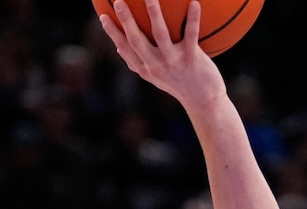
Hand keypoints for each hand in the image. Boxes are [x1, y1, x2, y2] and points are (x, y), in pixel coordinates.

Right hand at [99, 0, 226, 109]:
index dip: (113, 33)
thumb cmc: (178, 84)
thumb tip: (119, 48)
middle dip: (126, 20)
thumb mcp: (155, 77)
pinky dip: (193, 18)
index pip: (125, 48)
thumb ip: (137, 63)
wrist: (204, 100)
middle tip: (118, 1)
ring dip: (154, 13)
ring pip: (161, 34)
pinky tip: (195, 3)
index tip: (102, 16)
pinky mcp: (192, 58)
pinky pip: (191, 34)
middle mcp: (156, 65)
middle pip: (137, 40)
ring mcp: (173, 62)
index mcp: (145, 69)